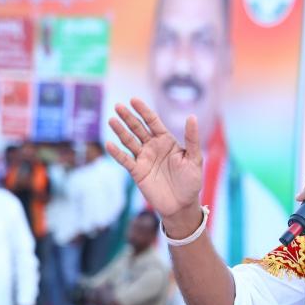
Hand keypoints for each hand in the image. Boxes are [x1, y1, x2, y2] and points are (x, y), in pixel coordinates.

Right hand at [107, 98, 203, 233]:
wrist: (182, 204)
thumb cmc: (191, 181)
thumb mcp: (195, 158)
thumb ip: (192, 138)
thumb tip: (192, 116)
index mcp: (166, 141)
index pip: (153, 121)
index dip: (143, 111)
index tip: (134, 100)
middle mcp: (153, 147)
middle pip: (138, 128)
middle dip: (128, 117)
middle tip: (118, 105)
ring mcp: (144, 158)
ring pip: (129, 141)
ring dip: (120, 131)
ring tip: (111, 120)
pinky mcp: (137, 172)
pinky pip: (125, 160)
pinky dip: (117, 153)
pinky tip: (109, 144)